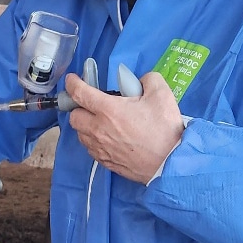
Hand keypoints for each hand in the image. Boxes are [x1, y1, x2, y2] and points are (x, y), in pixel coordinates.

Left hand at [64, 71, 183, 183]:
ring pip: (80, 134)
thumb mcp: (161, 95)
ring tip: (102, 122)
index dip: (72, 83)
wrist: (170, 163)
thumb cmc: (165, 129)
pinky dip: (94, 141)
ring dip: (86, 125)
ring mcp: (100, 148)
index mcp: (108, 110)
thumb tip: (140, 81)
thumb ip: (148, 80)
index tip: (72, 80)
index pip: (79, 93)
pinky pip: (90, 149)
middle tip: (92, 104)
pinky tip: (108, 138)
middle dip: (79, 107)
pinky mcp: (105, 162)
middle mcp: (98, 130)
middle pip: (73, 117)